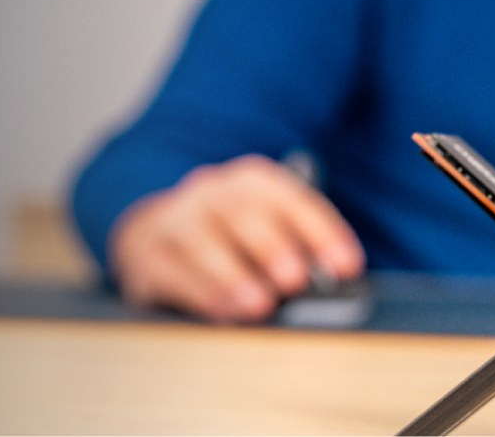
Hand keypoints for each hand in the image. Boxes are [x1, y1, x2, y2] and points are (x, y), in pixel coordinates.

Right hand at [107, 153, 363, 323]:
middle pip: (240, 211)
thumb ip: (297, 252)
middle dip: (271, 246)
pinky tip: (222, 312)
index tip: (346, 266)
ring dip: (232, 275)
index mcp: (250, 183)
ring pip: (201, 240)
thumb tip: (330, 286)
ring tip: (258, 305)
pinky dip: (199, 293)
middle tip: (295, 279)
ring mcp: (174, 221)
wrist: (154, 234)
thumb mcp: (264, 233)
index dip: (320, 230)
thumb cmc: (228, 239)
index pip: (289, 197)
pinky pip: (170, 270)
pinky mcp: (147, 255)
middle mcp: (211, 194)